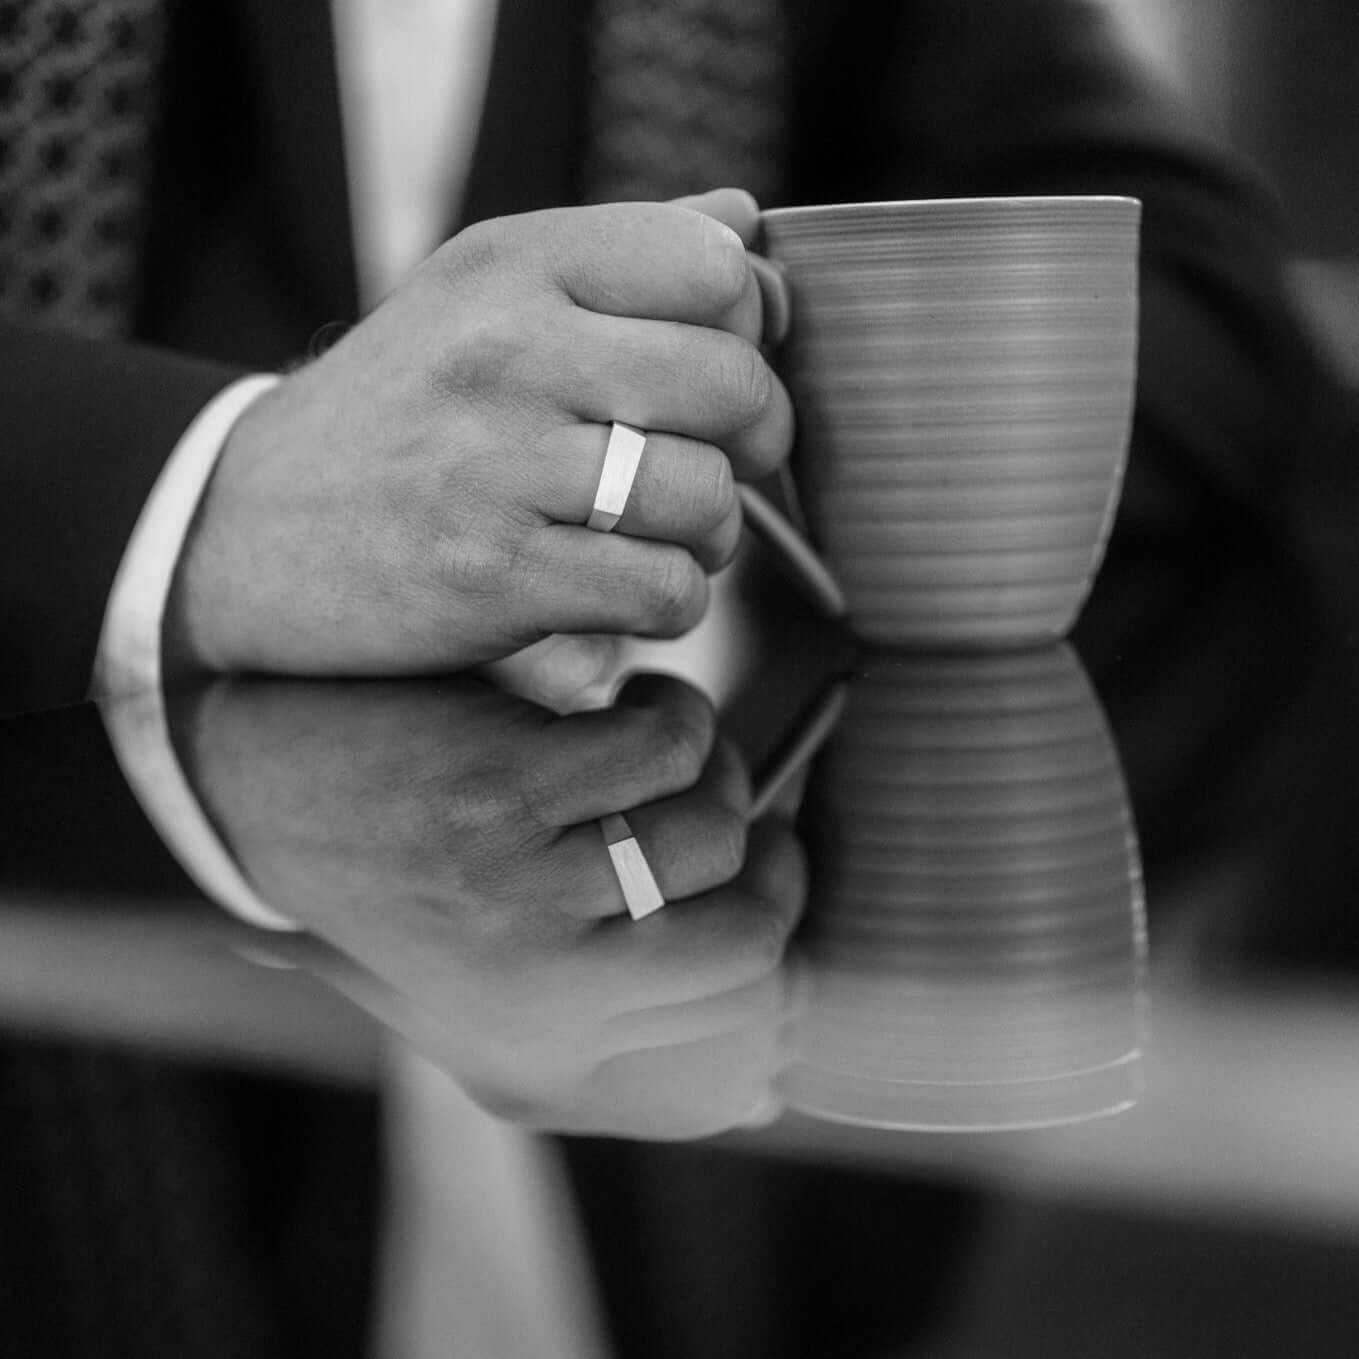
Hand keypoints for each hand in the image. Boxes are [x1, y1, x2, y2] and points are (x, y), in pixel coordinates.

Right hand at [168, 189, 793, 677]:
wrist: (247, 525)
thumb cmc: (396, 410)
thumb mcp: (480, 294)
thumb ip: (618, 253)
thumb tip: (745, 223)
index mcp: (514, 266)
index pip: (716, 268)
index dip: (752, 330)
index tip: (718, 375)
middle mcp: (506, 352)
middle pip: (734, 385)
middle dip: (758, 442)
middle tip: (717, 466)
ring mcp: (496, 467)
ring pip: (707, 498)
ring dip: (713, 535)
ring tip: (665, 537)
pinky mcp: (492, 576)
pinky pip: (661, 590)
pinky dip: (670, 602)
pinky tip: (631, 592)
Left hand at [174, 673, 806, 1135]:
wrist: (267, 785)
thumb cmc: (395, 881)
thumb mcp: (490, 1000)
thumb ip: (613, 1042)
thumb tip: (762, 1098)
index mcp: (542, 1056)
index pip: (735, 1028)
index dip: (775, 942)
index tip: (770, 872)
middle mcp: (541, 998)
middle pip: (750, 936)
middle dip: (766, 858)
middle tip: (730, 803)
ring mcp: (524, 899)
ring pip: (715, 830)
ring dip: (712, 768)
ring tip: (667, 744)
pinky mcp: (507, 798)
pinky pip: (666, 750)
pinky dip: (666, 712)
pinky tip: (627, 704)